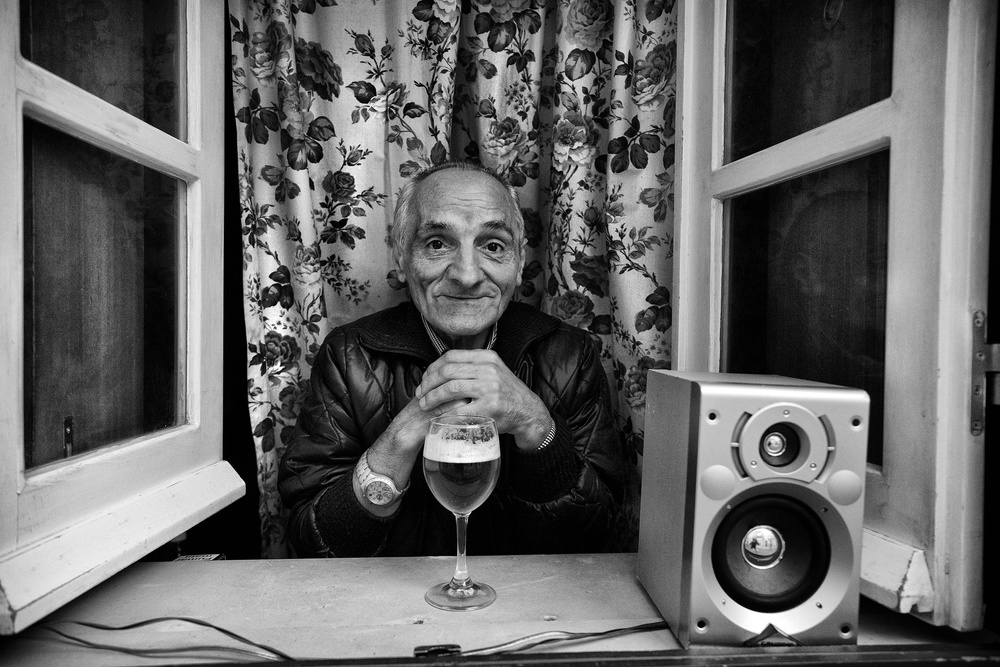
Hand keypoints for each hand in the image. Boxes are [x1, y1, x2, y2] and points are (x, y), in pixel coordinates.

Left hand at [415, 349, 551, 450]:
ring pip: (451, 388)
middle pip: (447, 371)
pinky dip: (446, 413)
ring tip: (425, 405)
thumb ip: (471, 367)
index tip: (424, 380)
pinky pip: (460, 409)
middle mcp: (489, 369)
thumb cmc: (505, 393)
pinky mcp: (491, 407)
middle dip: (428, 384)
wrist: (528, 411)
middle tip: (420, 395)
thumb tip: (438, 370)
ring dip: (433, 398)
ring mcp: (491, 388)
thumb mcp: (492, 371)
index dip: (432, 368)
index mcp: (487, 357)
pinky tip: (439, 417)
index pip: (451, 356)